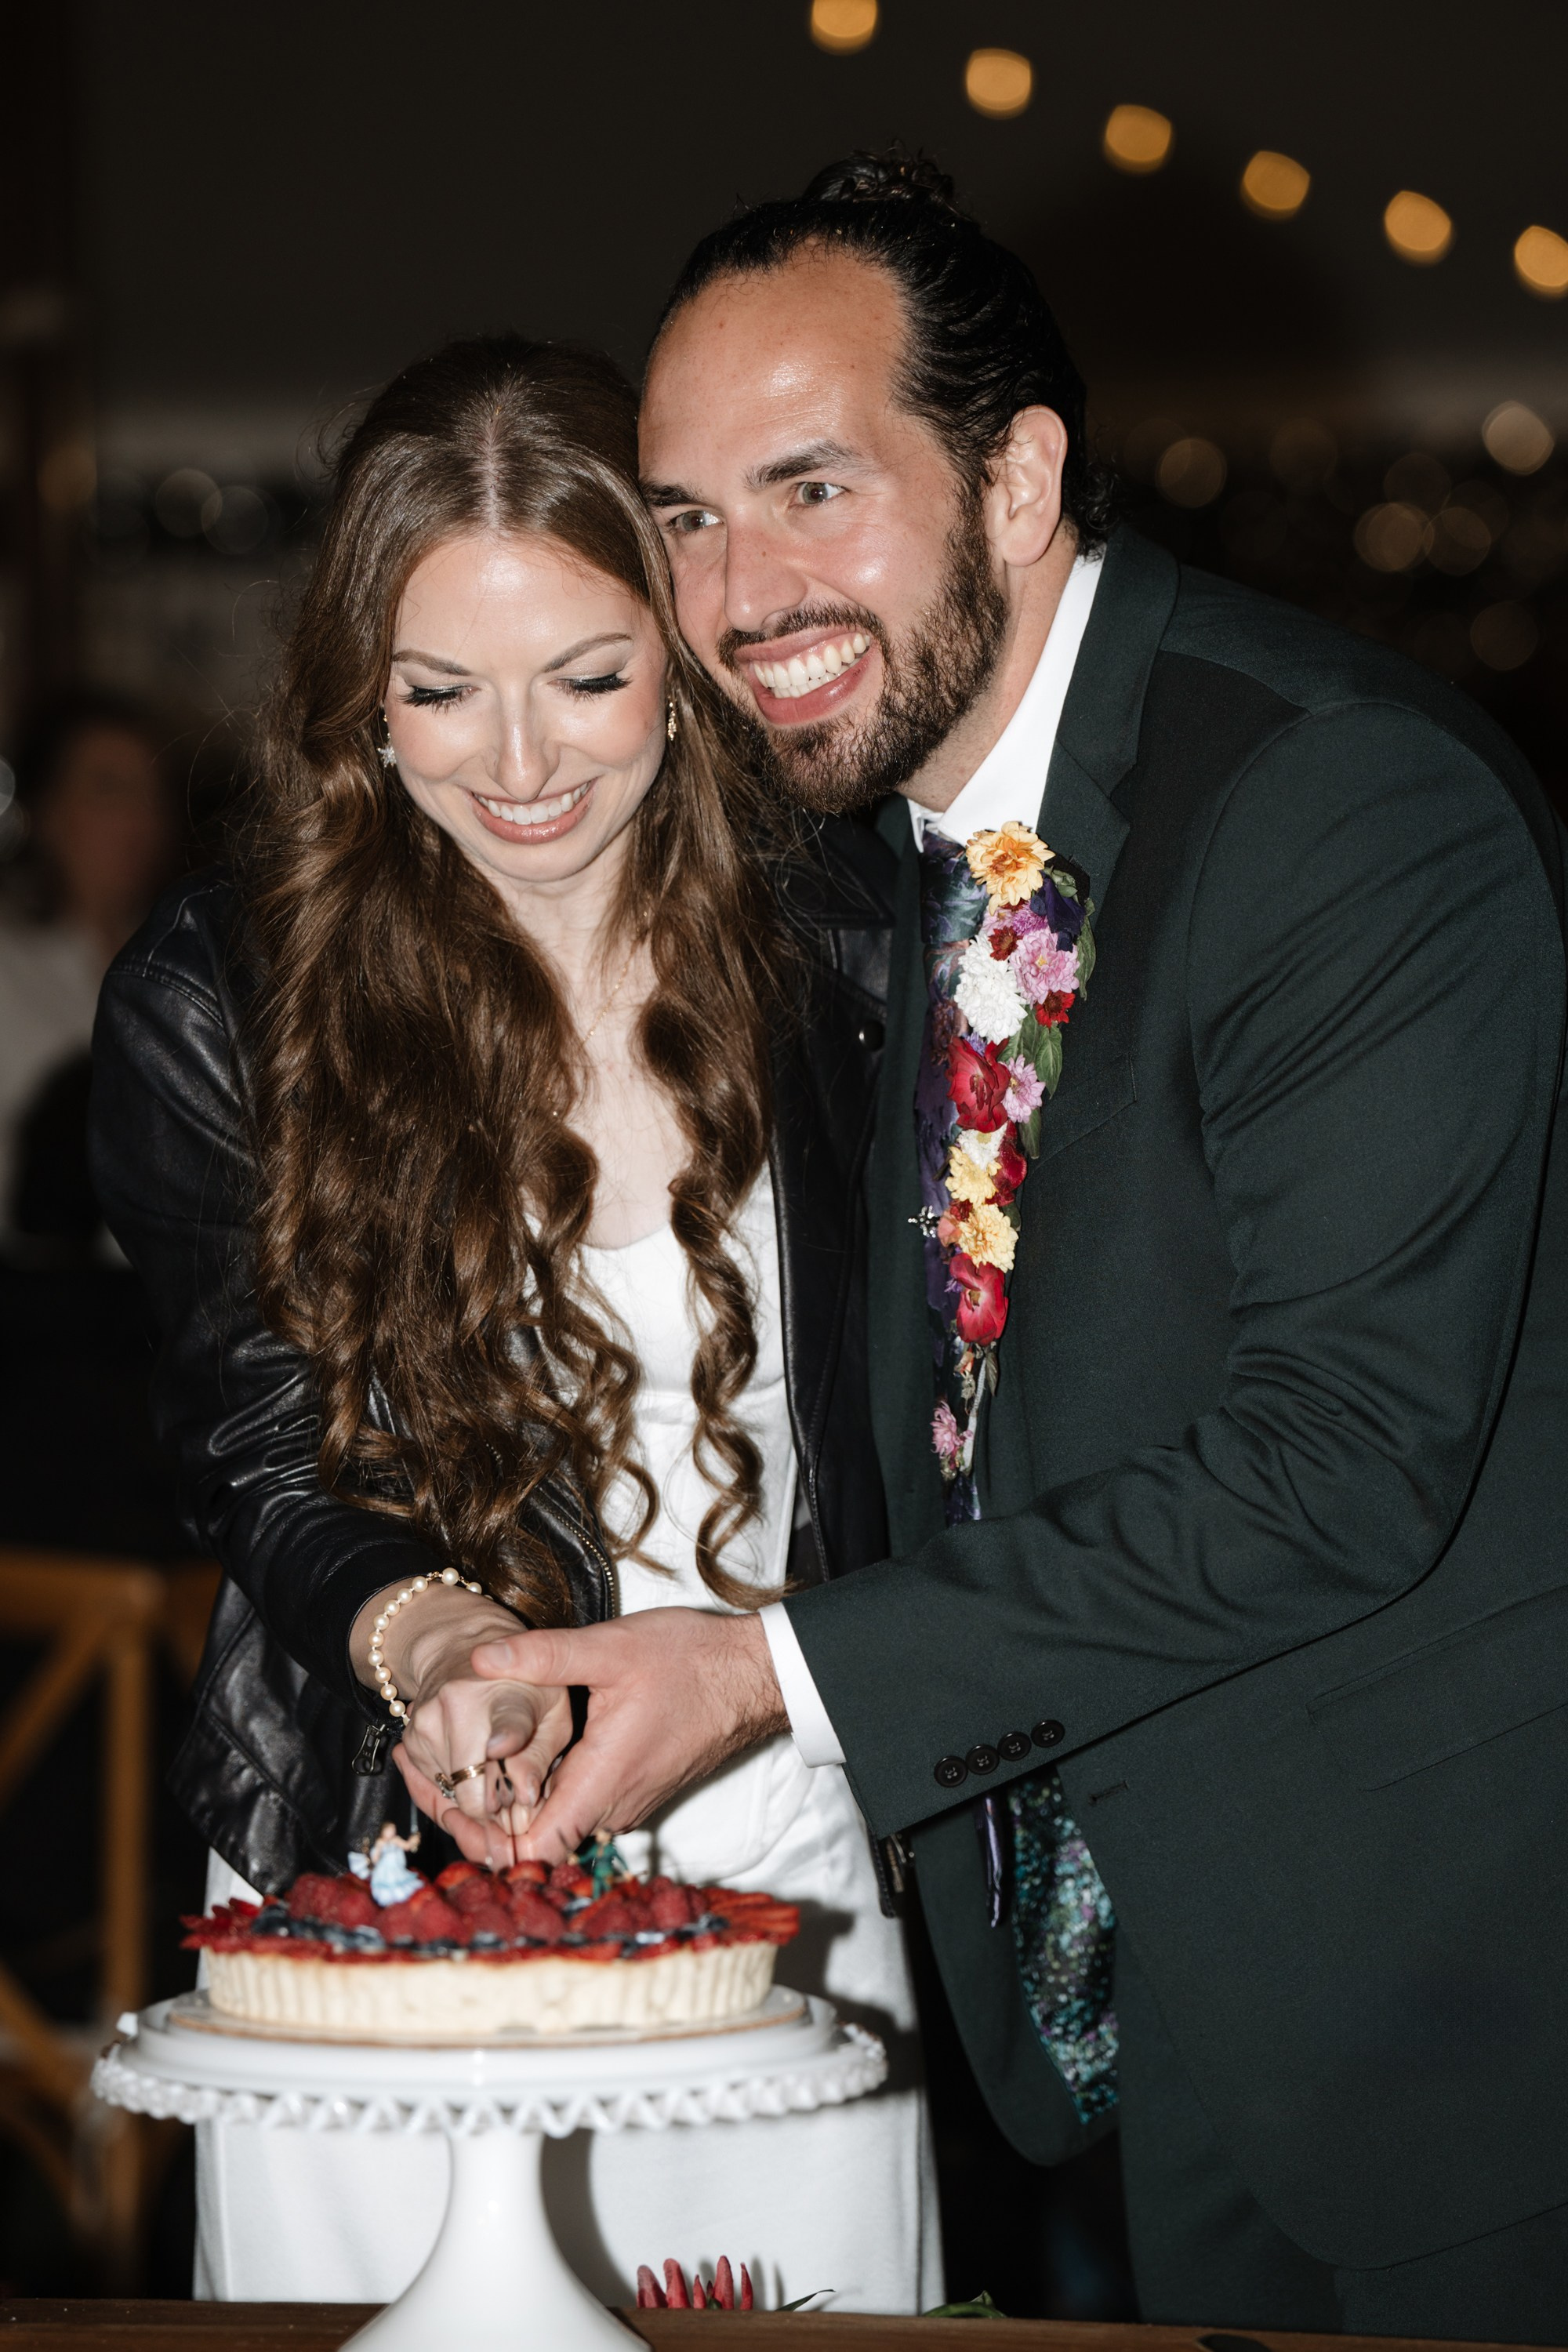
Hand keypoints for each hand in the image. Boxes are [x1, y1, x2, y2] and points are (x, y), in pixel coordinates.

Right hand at [393, 1671, 574, 1870]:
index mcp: (509, 1695)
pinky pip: (434, 1785)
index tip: (499, 1748)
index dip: (505, 1739)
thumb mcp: (551, 1713)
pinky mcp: (410, 1739)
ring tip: (487, 1761)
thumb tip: (524, 1798)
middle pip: (470, 1784)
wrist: (462, 1651)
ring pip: (452, 1793)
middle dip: (492, 1805)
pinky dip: (453, 1784)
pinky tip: (466, 1757)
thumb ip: (541, 1757)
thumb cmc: (520, 1687)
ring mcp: (428, 1721)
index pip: (507, 1722)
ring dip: (473, 1792)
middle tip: (508, 1794)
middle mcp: (460, 1704)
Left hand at [470, 1608, 786, 1863]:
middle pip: (537, 1839)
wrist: (751, 1675)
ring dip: (518, 1802)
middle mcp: (613, 1805)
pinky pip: (580, 1806)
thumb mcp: (612, 1646)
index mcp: (603, 1781)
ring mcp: (626, 1801)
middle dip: (489, 1817)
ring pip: (559, 1822)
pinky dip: (547, 1790)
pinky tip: (521, 1754)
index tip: (454, 1803)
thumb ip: (544, 1655)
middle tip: (442, 1776)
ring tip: (472, 1763)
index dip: (488, 1839)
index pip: (536, 1850)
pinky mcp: (633, 1789)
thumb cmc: (691, 1661)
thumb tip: (480, 1659)